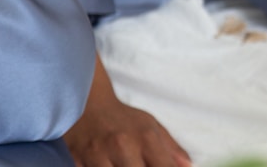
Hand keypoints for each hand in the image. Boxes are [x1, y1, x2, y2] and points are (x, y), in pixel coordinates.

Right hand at [64, 56, 190, 166]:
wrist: (88, 106)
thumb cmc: (124, 119)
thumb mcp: (152, 127)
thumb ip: (171, 149)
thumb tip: (188, 166)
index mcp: (146, 138)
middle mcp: (124, 147)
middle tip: (142, 165)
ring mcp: (99, 156)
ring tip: (127, 163)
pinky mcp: (78, 161)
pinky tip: (111, 164)